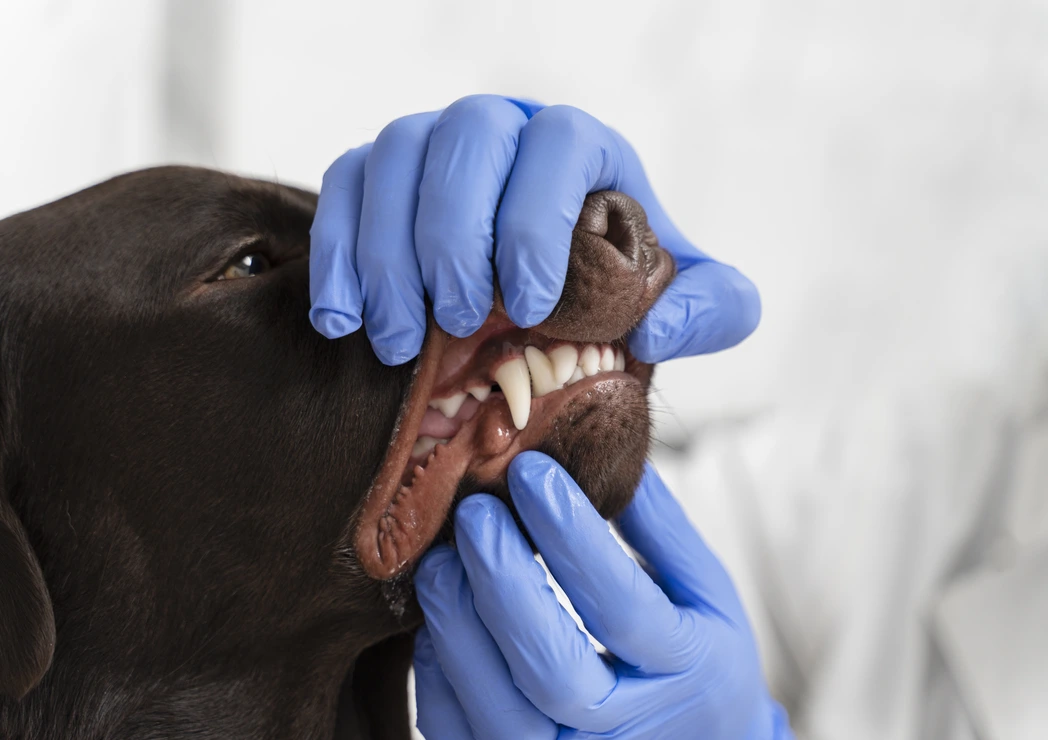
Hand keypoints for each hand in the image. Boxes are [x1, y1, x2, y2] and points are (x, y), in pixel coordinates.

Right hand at [309, 95, 760, 364]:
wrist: (554, 292)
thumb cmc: (619, 287)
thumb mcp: (688, 300)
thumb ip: (711, 308)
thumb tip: (659, 328)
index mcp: (581, 144)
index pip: (557, 145)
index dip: (537, 218)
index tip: (532, 303)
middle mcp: (505, 127)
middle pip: (464, 140)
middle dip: (455, 236)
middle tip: (462, 322)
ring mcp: (435, 142)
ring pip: (393, 157)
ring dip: (387, 253)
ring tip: (400, 343)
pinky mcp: (380, 173)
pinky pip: (343, 184)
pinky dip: (336, 252)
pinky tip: (343, 320)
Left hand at [412, 452, 792, 738]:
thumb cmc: (699, 660)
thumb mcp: (705, 594)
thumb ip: (661, 529)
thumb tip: (607, 452)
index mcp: (687, 670)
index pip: (621, 605)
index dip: (571, 535)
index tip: (530, 470)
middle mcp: (629, 729)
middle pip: (554, 671)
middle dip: (503, 584)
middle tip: (474, 512)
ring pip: (500, 715)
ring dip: (458, 630)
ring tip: (440, 562)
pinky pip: (463, 739)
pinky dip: (439, 680)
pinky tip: (437, 623)